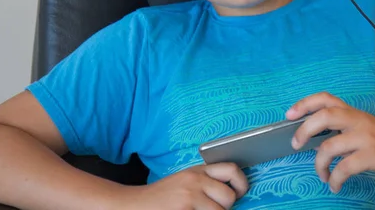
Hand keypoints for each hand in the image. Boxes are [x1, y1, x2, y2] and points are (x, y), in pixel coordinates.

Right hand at [124, 163, 247, 209]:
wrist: (134, 205)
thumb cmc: (161, 199)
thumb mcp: (184, 183)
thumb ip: (205, 184)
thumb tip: (233, 194)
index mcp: (197, 171)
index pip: (231, 169)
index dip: (241, 183)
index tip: (239, 194)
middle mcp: (195, 180)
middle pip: (229, 196)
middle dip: (224, 208)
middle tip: (210, 209)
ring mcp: (189, 196)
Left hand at [286, 92, 374, 192]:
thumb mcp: (362, 130)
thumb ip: (340, 129)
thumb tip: (310, 135)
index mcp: (353, 113)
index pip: (326, 98)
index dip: (305, 103)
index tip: (289, 114)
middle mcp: (359, 120)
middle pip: (325, 115)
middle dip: (304, 129)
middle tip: (295, 144)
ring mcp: (368, 137)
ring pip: (331, 146)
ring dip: (319, 164)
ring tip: (321, 175)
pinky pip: (345, 167)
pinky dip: (335, 178)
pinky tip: (335, 185)